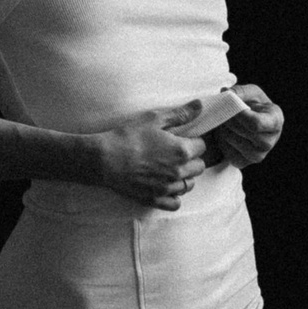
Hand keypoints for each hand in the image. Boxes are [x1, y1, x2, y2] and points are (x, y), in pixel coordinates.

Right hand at [94, 104, 210, 209]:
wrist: (105, 159)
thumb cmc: (129, 136)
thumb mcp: (154, 119)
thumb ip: (180, 114)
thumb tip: (200, 105)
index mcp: (182, 150)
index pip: (202, 147)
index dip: (194, 141)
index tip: (183, 139)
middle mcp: (178, 171)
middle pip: (199, 167)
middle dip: (192, 159)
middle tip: (177, 153)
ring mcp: (167, 187)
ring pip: (189, 185)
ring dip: (185, 177)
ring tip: (172, 169)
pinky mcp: (155, 199)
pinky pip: (176, 203)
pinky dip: (174, 196)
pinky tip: (166, 186)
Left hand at [213, 85, 282, 169]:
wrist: (250, 123)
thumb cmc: (253, 105)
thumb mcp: (251, 93)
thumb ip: (240, 91)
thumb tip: (226, 93)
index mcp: (275, 121)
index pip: (255, 123)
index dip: (239, 115)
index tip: (231, 106)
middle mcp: (270, 141)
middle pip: (243, 132)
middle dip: (229, 120)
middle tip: (224, 112)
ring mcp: (258, 155)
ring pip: (234, 141)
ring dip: (224, 129)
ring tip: (224, 121)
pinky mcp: (244, 162)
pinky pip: (228, 153)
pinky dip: (222, 142)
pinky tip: (225, 133)